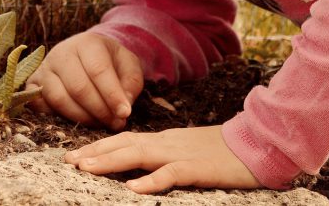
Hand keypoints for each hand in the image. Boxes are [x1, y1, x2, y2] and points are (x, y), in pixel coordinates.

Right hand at [25, 32, 143, 130]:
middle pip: (78, 87)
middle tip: (115, 123)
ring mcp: (44, 68)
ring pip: (59, 99)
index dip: (112, 95)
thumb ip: (131, 83)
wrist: (88, 53)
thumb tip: (123, 107)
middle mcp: (61, 53)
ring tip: (99, 123)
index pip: (98, 70)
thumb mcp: (129, 65)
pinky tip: (76, 121)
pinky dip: (56, 117)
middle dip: (99, 110)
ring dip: (81, 118)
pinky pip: (40, 105)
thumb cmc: (110, 61)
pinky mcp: (33, 83)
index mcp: (87, 42)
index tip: (125, 114)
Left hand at [64, 125, 261, 193]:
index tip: (75, 155)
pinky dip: (151, 181)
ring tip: (87, 169)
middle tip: (69, 161)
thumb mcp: (190, 151)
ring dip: (111, 161)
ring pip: (140, 154)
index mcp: (165, 140)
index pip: (126, 139)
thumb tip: (142, 165)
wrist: (259, 144)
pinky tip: (133, 189)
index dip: (99, 146)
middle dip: (95, 152)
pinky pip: (171, 174)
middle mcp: (168, 143)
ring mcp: (182, 154)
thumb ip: (167, 155)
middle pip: (125, 143)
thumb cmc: (226, 152)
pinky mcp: (198, 168)